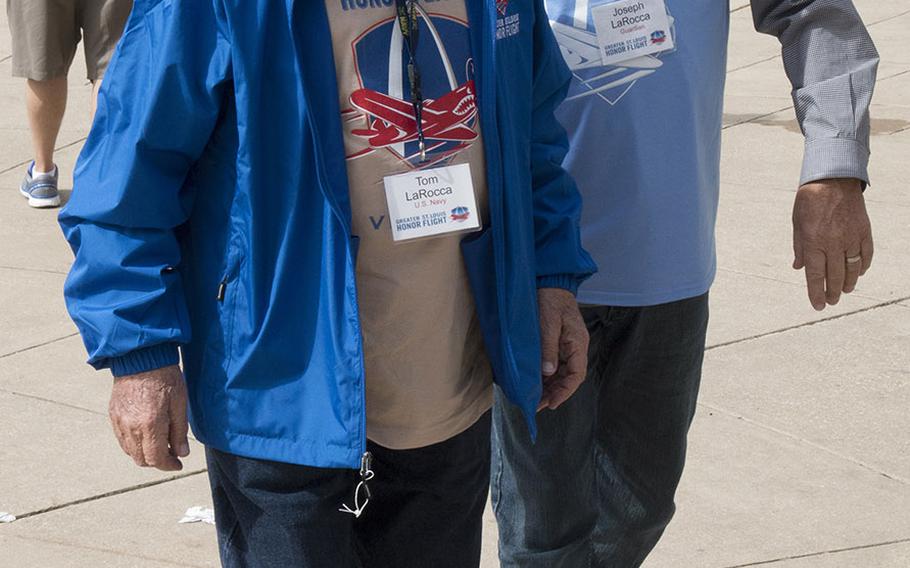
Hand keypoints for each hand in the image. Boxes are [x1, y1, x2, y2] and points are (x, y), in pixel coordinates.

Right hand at [109, 365, 189, 470]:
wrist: (141, 357)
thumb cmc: (165, 377)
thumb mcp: (180, 403)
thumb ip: (179, 431)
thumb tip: (181, 453)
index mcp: (150, 424)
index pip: (156, 458)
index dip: (168, 466)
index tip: (178, 464)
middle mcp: (131, 427)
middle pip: (141, 459)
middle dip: (158, 462)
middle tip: (171, 455)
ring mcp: (119, 422)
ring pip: (130, 452)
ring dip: (145, 454)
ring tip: (160, 444)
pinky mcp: (113, 415)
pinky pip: (122, 439)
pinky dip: (134, 444)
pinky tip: (146, 435)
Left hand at [537, 288, 588, 410]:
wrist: (550, 282)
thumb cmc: (550, 299)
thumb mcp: (548, 324)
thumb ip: (548, 348)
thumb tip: (548, 373)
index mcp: (578, 343)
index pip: (576, 376)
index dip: (565, 392)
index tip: (551, 403)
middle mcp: (576, 347)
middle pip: (570, 378)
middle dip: (555, 393)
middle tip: (538, 405)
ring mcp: (568, 346)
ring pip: (563, 374)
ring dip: (551, 387)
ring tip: (536, 399)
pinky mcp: (559, 343)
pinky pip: (556, 365)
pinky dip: (547, 376)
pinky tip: (537, 383)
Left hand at [792, 178, 872, 310]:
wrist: (832, 179)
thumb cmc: (809, 201)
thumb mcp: (797, 224)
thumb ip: (799, 248)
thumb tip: (799, 267)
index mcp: (813, 243)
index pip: (815, 275)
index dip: (816, 293)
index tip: (818, 305)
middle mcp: (833, 243)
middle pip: (835, 276)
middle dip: (833, 292)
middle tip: (831, 301)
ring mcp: (851, 237)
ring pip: (852, 268)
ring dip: (849, 283)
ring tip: (845, 291)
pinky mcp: (864, 231)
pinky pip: (866, 254)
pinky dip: (862, 266)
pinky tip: (858, 273)